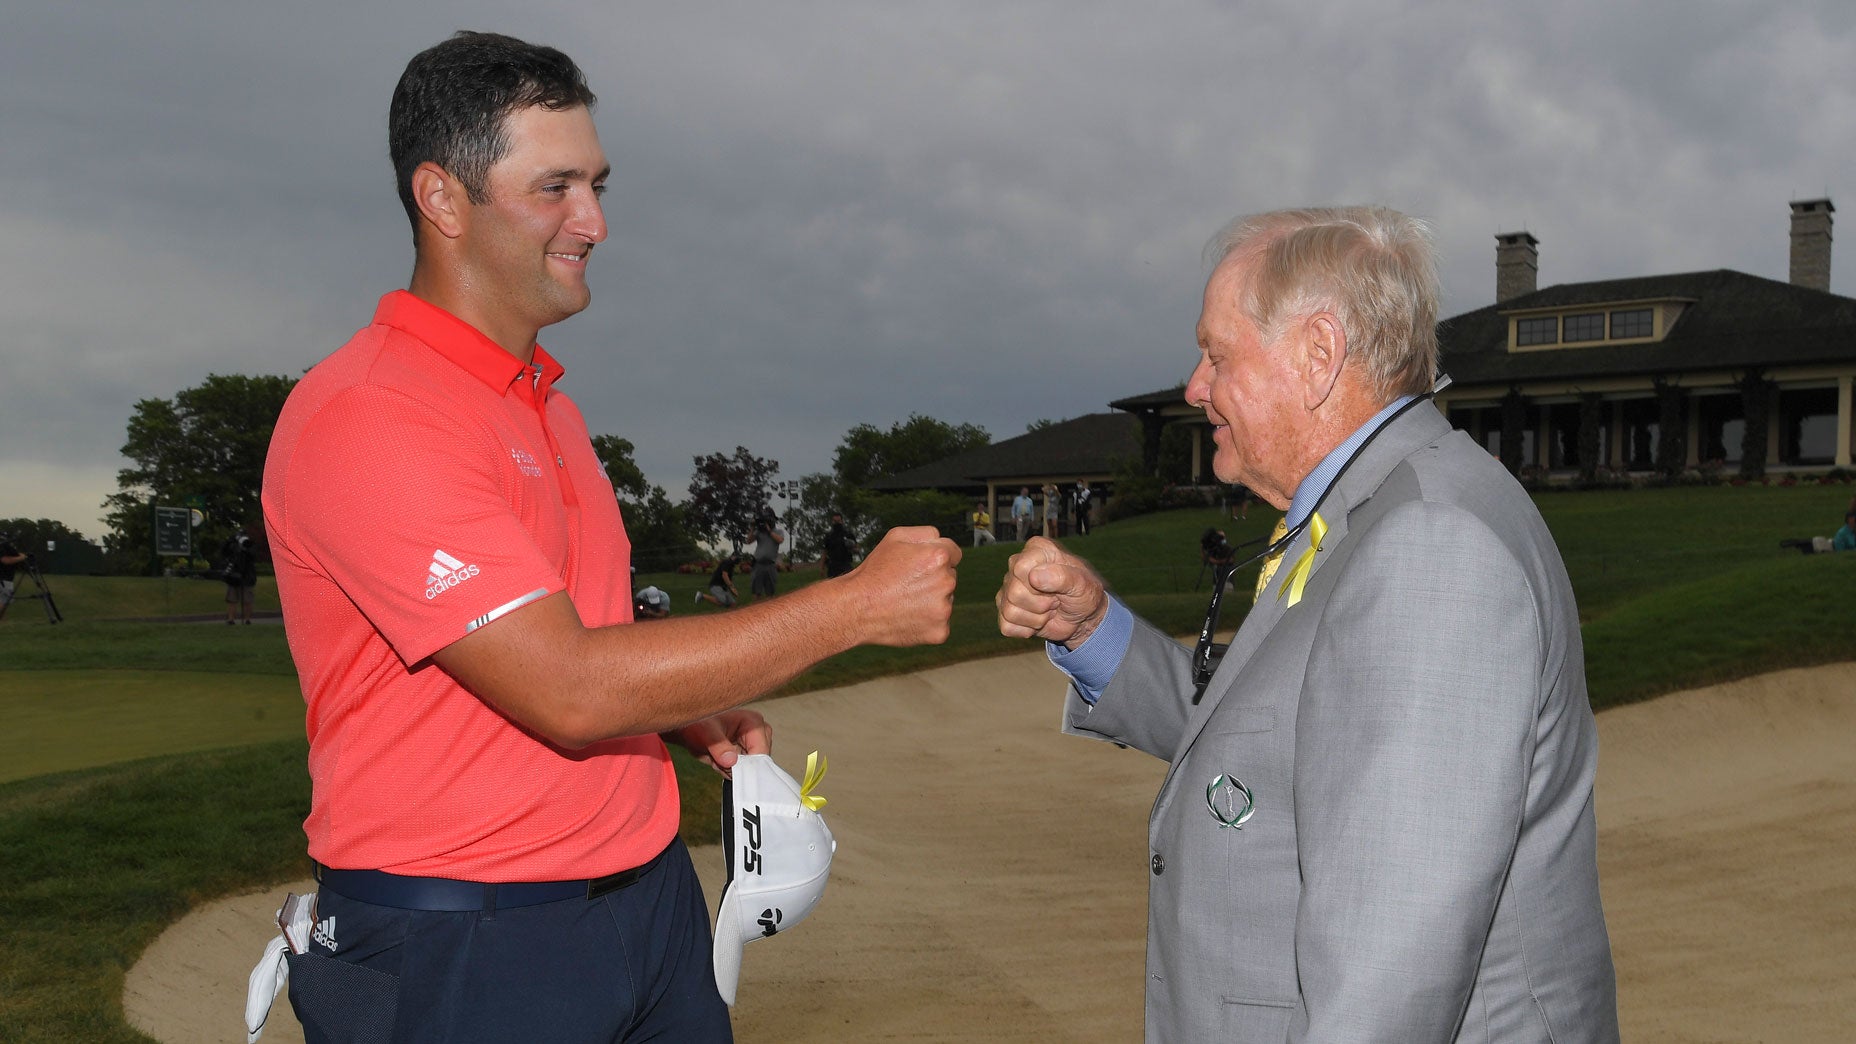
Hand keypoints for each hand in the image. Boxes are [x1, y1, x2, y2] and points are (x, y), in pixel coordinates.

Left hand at [666, 709, 771, 777]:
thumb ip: (719, 747)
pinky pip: (742, 772)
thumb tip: (731, 761)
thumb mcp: (705, 734)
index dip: (747, 764)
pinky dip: (728, 771)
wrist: (689, 731)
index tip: (729, 768)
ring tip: (715, 758)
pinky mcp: (747, 754)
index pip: (761, 750)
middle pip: (757, 762)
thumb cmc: (697, 725)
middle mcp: (758, 733)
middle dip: (736, 766)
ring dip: (730, 769)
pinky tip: (717, 761)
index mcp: (753, 721)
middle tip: (717, 759)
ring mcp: (753, 744)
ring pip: (748, 769)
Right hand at [845, 526, 960, 645]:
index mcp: (939, 557)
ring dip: (931, 600)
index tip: (921, 566)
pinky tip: (907, 616)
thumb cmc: (874, 572)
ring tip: (904, 601)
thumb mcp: (895, 537)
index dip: (935, 558)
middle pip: (950, 577)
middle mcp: (946, 582)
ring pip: (945, 600)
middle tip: (906, 584)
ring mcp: (944, 609)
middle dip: (934, 579)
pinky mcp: (940, 631)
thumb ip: (926, 533)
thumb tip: (942, 540)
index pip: (954, 554)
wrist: (856, 608)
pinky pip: (940, 623)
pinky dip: (927, 621)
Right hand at [995, 536, 1108, 647]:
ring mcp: (1008, 587)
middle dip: (1041, 605)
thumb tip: (1033, 577)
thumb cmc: (1084, 594)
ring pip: (1010, 611)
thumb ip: (1062, 576)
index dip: (1040, 584)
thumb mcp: (1082, 584)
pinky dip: (1027, 630)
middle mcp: (1017, 565)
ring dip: (1036, 619)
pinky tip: (1038, 619)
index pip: (1021, 568)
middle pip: (1014, 593)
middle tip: (1055, 600)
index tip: (1059, 586)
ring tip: (1049, 609)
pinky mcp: (1005, 609)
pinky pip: (1006, 626)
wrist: (1083, 617)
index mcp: (1037, 550)